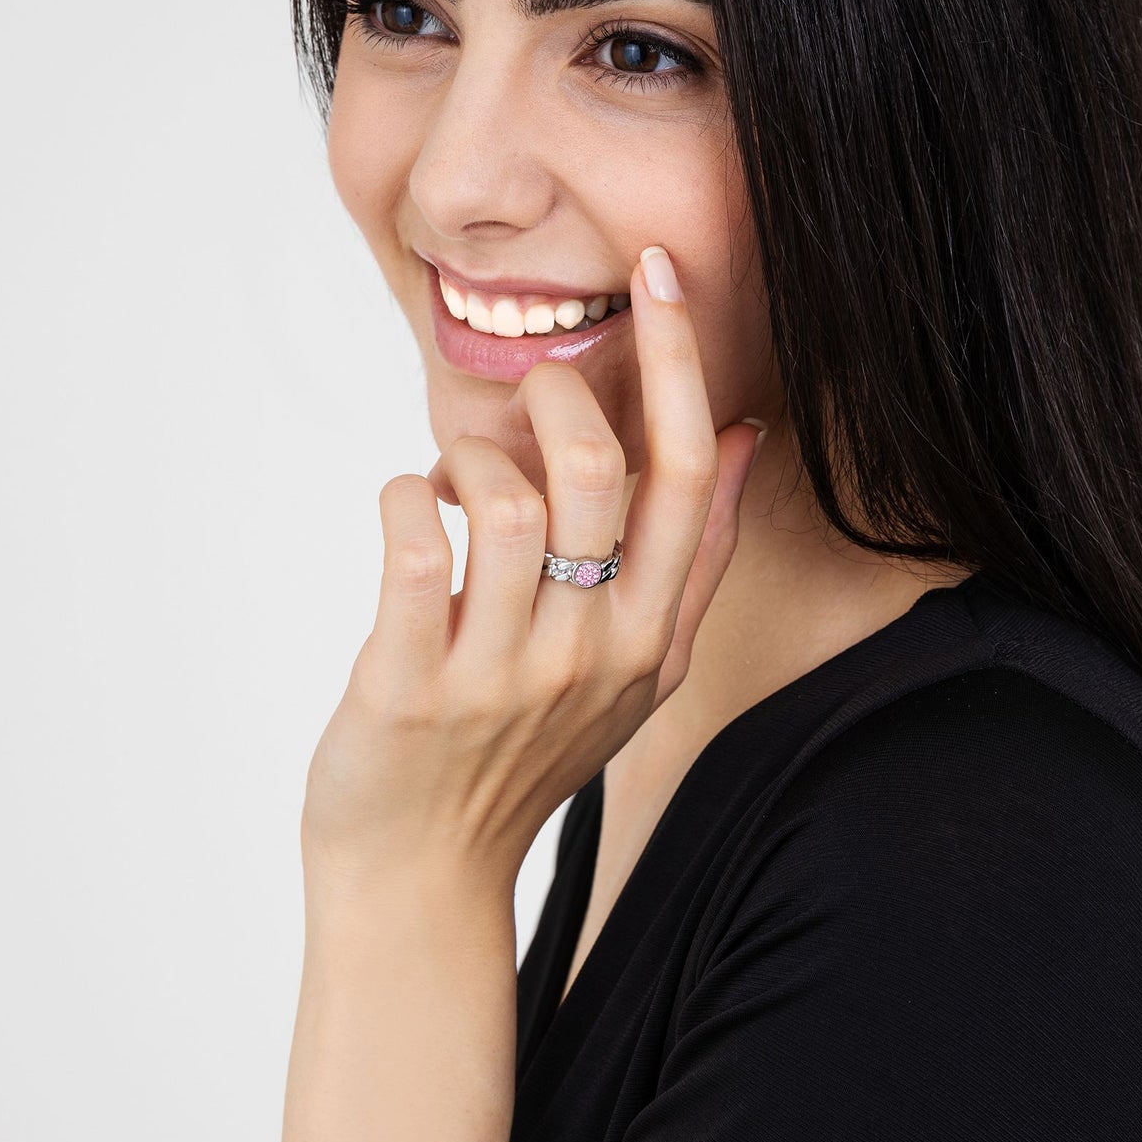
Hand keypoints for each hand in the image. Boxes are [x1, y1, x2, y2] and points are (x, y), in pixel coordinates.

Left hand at [299, 246, 766, 903]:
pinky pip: (413, 546)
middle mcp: (591, 651)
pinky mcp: (411, 686)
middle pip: (600, 468)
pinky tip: (406, 510)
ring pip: (506, 499)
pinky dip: (403, 496)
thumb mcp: (637, 672)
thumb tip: (739, 439)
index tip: (658, 271)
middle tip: (519, 409)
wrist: (425, 870)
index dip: (679, 361)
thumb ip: (691, 561)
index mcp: (651, 637)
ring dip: (467, 457)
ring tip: (452, 481)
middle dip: (552, 399)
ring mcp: (502, 673)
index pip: (688, 475)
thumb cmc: (526, 756)